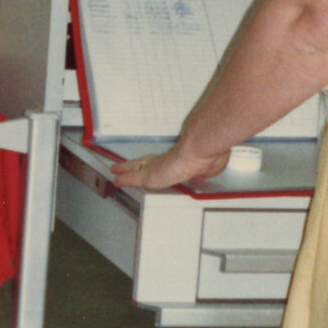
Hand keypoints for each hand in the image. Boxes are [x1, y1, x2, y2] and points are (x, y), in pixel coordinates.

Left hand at [109, 143, 229, 189]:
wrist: (200, 148)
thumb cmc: (209, 153)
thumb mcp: (212, 165)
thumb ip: (206, 169)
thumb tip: (206, 171)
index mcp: (179, 158)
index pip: (162, 161)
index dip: (153, 162)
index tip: (148, 163)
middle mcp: (165, 160)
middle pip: (145, 162)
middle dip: (134, 164)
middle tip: (123, 165)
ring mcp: (157, 166)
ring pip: (136, 168)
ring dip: (125, 170)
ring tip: (115, 170)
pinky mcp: (151, 175)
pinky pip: (133, 178)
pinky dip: (124, 179)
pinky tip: (115, 180)